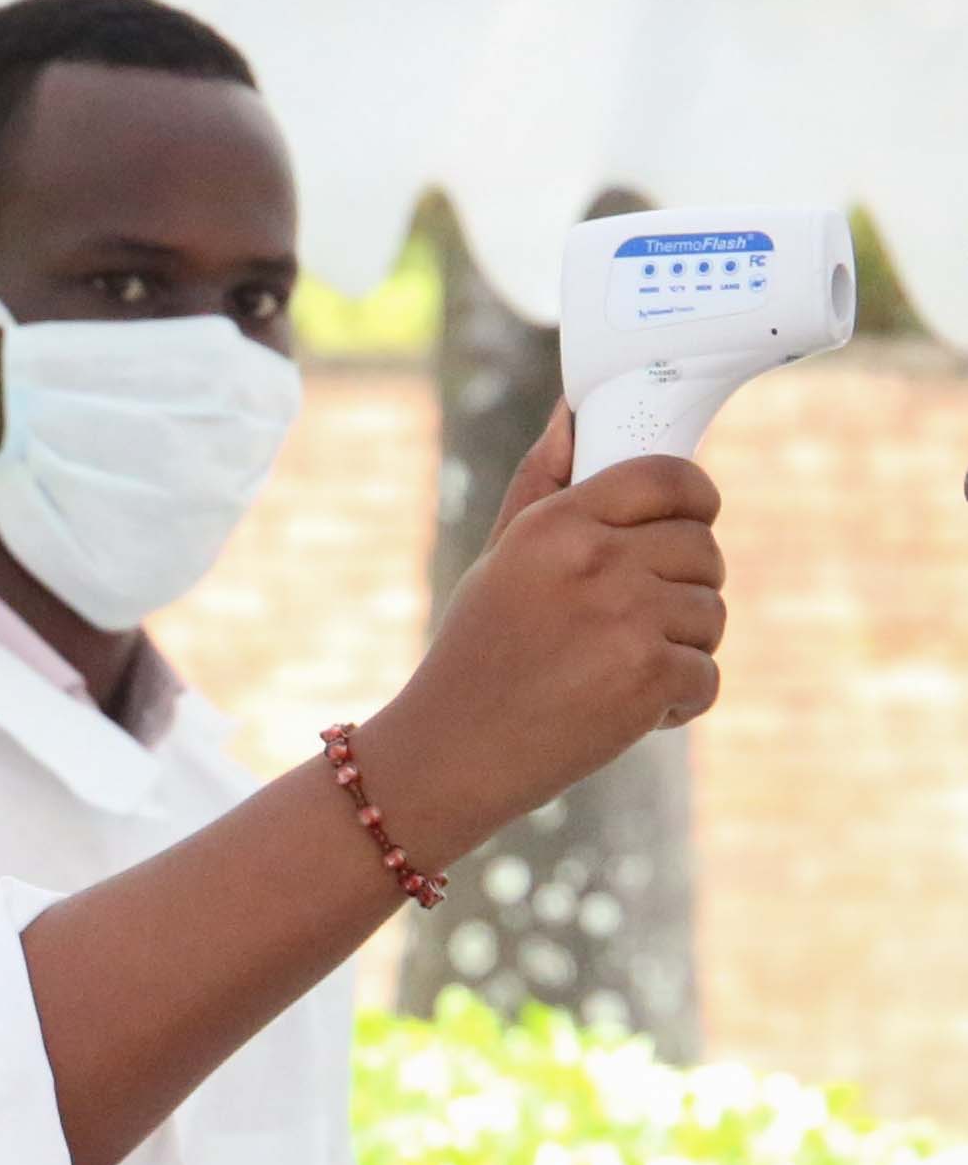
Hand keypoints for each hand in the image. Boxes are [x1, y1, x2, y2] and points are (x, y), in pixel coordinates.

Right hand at [364, 403, 726, 867]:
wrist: (454, 750)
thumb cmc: (478, 651)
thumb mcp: (500, 559)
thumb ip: (542, 486)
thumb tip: (573, 414)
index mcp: (556, 523)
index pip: (667, 477)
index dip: (695, 496)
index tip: (690, 519)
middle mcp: (594, 561)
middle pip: (703, 547)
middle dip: (684, 584)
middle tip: (635, 618)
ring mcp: (626, 618)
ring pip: (711, 613)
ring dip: (682, 646)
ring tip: (619, 668)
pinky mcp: (648, 677)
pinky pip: (706, 674)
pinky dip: (677, 701)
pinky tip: (626, 709)